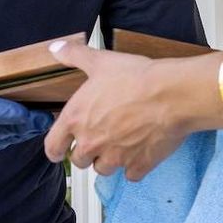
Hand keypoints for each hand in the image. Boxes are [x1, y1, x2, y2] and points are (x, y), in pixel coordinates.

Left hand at [42, 39, 213, 180]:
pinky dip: (134, 167)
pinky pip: (130, 175)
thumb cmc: (135, 78)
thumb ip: (75, 55)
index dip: (54, 150)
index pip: (53, 146)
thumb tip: (56, 48)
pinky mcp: (138, 165)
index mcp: (76, 119)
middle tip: (98, 140)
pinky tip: (139, 153)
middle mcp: (91, 142)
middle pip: (79, 160)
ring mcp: (115, 157)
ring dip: (108, 160)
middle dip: (87, 152)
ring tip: (119, 145)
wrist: (169, 94)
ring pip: (103, 170)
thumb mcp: (100, 61)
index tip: (58, 151)